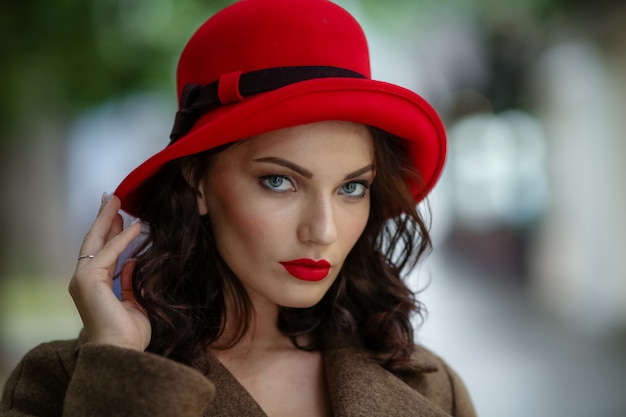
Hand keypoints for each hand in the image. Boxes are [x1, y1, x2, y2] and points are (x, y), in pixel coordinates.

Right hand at [69, 193, 149, 350]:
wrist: (121, 352)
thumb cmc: (128, 334)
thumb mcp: (135, 300)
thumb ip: (130, 280)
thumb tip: (133, 261)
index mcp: (93, 284)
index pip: (100, 250)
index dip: (110, 231)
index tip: (120, 215)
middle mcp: (83, 279)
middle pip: (93, 241)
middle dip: (103, 218)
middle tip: (112, 197)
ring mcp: (82, 279)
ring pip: (96, 241)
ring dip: (109, 219)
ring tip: (118, 201)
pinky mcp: (88, 280)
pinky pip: (109, 253)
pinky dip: (123, 239)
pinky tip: (135, 226)